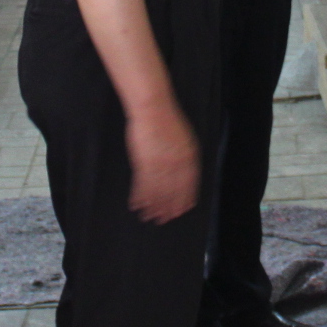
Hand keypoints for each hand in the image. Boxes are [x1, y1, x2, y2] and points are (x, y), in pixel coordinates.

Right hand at [125, 102, 199, 223]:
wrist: (153, 107)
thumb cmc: (166, 118)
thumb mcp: (183, 137)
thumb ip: (184, 155)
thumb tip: (182, 170)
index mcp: (189, 156)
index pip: (189, 184)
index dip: (185, 199)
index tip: (183, 210)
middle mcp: (176, 163)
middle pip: (173, 191)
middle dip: (168, 207)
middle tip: (164, 219)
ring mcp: (160, 163)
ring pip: (157, 191)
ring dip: (152, 205)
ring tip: (149, 216)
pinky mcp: (144, 162)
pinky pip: (142, 184)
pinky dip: (139, 196)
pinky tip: (137, 205)